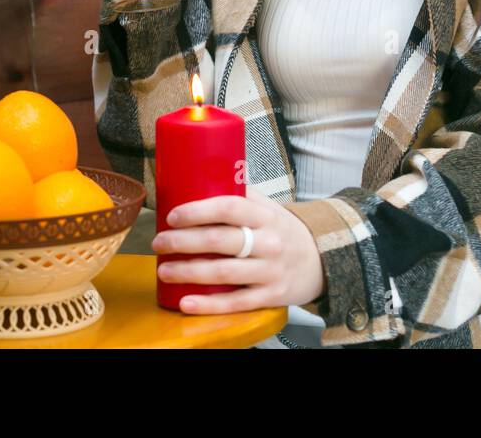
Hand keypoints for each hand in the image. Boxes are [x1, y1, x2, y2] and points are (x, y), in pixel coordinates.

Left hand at [149, 185, 325, 313]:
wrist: (323, 260)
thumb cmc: (282, 230)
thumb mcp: (268, 208)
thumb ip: (239, 196)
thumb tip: (197, 176)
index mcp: (265, 216)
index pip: (230, 207)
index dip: (198, 211)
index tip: (172, 216)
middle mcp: (269, 243)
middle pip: (221, 241)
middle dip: (183, 242)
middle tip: (158, 242)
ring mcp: (271, 271)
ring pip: (224, 272)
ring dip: (189, 272)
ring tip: (164, 270)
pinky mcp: (270, 297)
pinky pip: (236, 302)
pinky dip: (209, 304)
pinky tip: (186, 301)